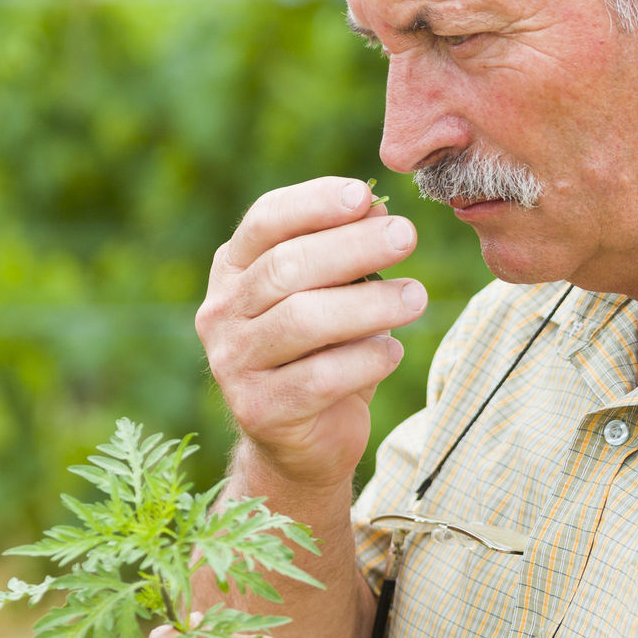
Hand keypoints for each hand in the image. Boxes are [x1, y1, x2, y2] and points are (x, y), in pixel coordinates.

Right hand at [195, 177, 427, 492]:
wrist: (301, 442)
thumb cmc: (321, 354)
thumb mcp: (331, 295)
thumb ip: (345, 255)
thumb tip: (378, 210)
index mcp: (232, 270)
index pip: (266, 221)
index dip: (315, 203)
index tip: (366, 195)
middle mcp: (221, 312)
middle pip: (286, 267)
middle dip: (352, 246)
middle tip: (406, 236)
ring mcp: (233, 363)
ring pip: (302, 321)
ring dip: (368, 304)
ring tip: (416, 297)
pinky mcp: (259, 410)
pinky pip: (320, 377)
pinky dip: (365, 360)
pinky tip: (393, 351)